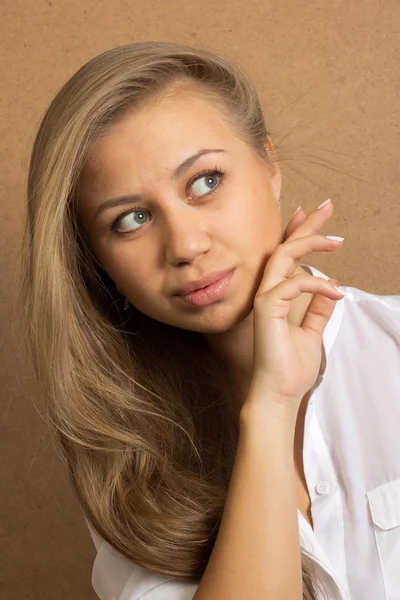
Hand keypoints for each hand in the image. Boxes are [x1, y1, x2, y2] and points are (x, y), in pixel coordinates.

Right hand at [246, 200, 343, 414]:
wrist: (278, 393)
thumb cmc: (290, 367)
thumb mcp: (312, 332)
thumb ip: (318, 309)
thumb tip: (332, 287)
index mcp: (276, 296)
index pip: (287, 258)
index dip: (300, 234)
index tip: (315, 215)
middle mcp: (267, 292)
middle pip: (285, 248)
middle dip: (307, 226)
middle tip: (327, 206)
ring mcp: (264, 299)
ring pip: (284, 257)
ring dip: (311, 243)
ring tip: (338, 239)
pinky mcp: (265, 309)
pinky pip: (292, 284)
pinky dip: (316, 284)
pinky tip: (336, 291)